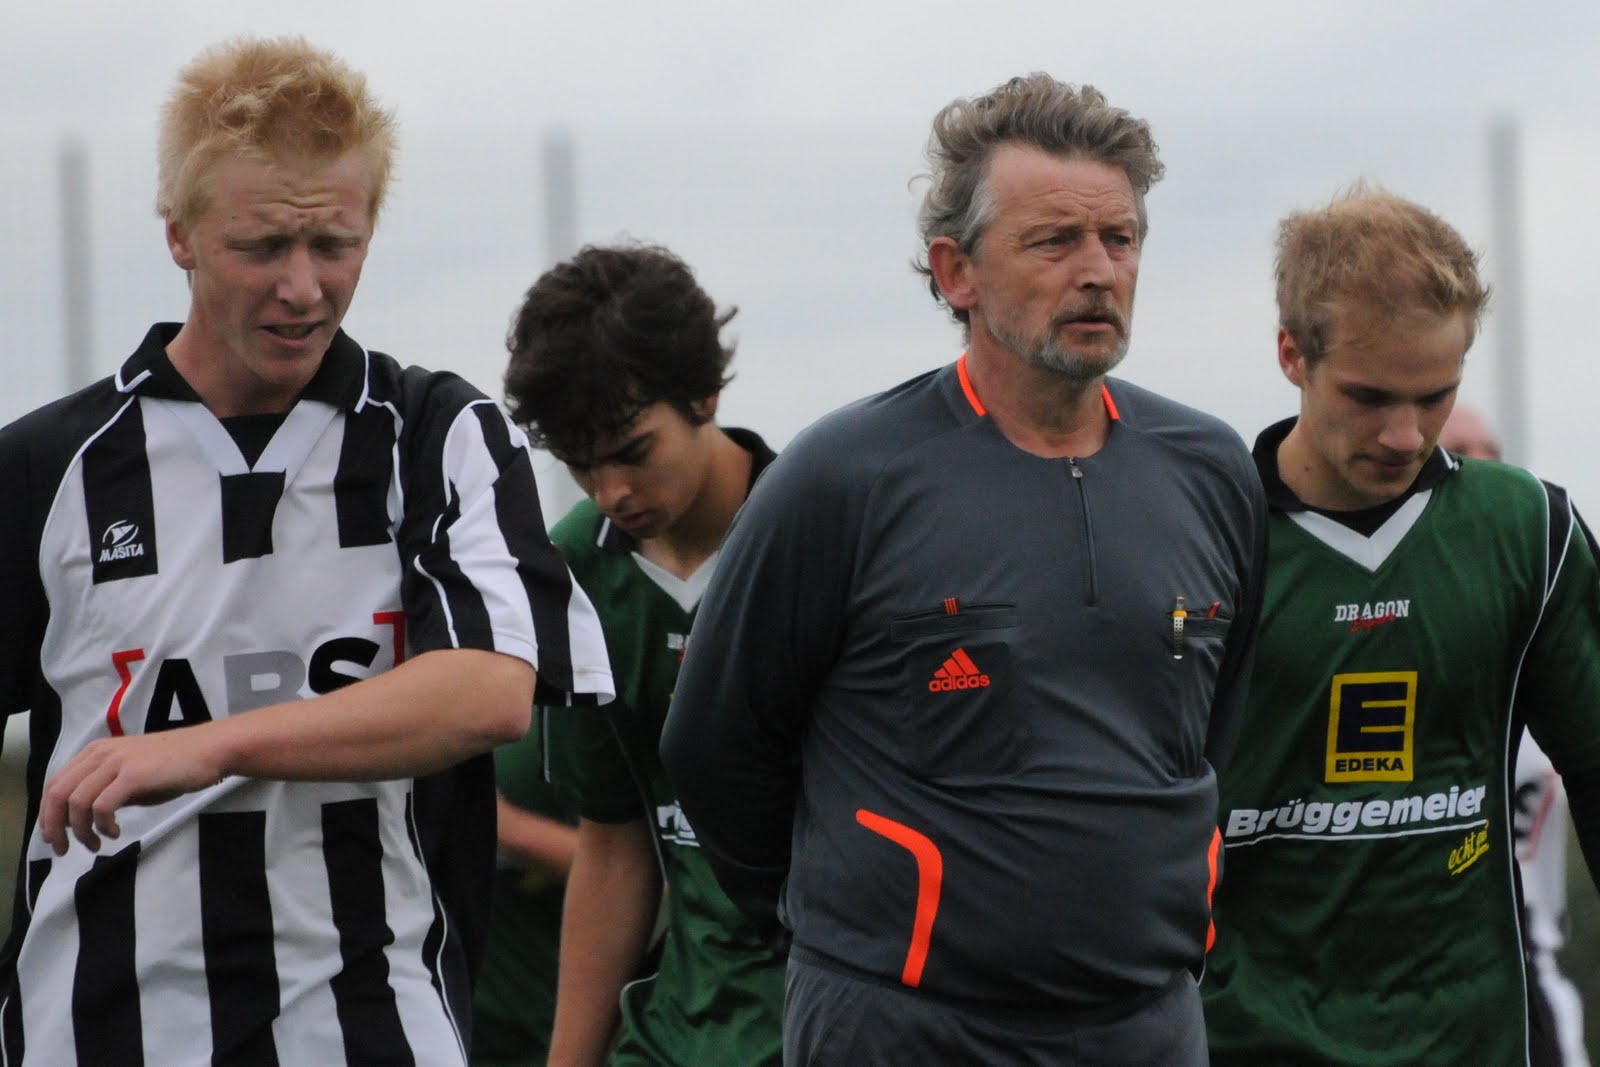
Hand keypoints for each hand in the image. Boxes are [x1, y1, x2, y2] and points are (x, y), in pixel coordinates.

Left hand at [39, 729, 225, 854]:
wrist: (208, 751)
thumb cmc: (173, 766)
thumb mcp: (130, 776)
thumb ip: (104, 791)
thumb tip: (79, 819)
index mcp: (96, 752)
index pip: (55, 783)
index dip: (48, 814)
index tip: (55, 837)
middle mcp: (100, 754)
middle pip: (58, 793)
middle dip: (54, 827)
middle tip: (63, 849)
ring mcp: (116, 763)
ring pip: (77, 802)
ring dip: (80, 830)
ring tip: (95, 844)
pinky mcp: (133, 775)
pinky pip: (101, 806)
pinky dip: (102, 825)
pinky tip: (115, 832)